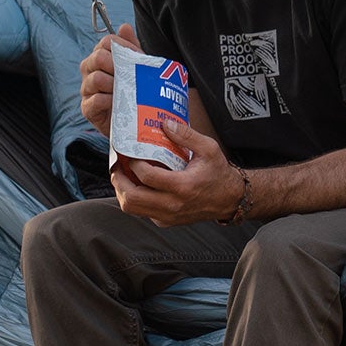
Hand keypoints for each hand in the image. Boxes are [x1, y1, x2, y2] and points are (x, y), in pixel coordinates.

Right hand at [78, 21, 135, 136]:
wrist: (134, 121)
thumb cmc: (133, 91)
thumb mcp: (137, 68)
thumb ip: (131, 47)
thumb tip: (124, 26)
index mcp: (100, 58)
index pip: (106, 42)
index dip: (123, 47)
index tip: (136, 58)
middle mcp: (90, 71)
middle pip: (97, 57)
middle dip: (116, 65)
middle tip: (129, 75)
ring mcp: (87, 90)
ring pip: (95, 79)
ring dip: (114, 84)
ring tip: (126, 91)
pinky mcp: (87, 109)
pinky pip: (95, 100)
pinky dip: (108, 101)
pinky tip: (119, 103)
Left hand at [109, 116, 247, 226]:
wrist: (229, 199)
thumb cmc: (218, 172)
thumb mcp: (208, 148)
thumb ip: (186, 135)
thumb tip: (164, 123)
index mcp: (183, 186)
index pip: (147, 176)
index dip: (133, 164)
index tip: (130, 153)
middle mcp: (173, 205)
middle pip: (132, 198)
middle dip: (119, 180)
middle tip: (117, 167)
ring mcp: (168, 216)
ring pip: (132, 209)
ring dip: (122, 192)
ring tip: (121, 176)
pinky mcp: (166, 222)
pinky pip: (142, 212)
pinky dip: (135, 199)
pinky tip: (137, 185)